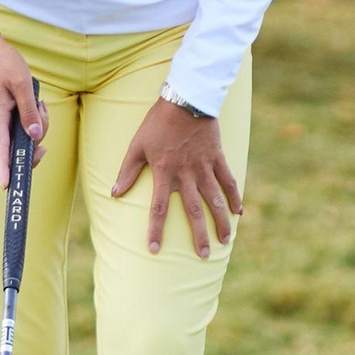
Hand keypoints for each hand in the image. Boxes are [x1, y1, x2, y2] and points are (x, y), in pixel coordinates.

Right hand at [0, 25, 48, 187]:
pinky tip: (39, 106)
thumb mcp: (22, 84)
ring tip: (41, 103)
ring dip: (39, 125)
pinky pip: (25, 128)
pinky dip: (36, 120)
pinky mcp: (8, 118)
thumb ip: (29, 110)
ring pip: (25, 138)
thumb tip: (35, 135)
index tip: (6, 185)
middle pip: (17, 149)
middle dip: (36, 142)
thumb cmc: (4, 64)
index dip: (3, 168)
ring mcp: (3, 122)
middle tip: (43, 113)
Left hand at [112, 99, 241, 258]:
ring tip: (225, 241)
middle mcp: (186, 174)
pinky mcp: (218, 158)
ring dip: (221, 222)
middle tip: (202, 256)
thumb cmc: (157, 122)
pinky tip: (239, 212)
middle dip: (198, 236)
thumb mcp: (137, 145)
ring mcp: (204, 167)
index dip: (155, 231)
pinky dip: (235, 196)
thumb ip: (127, 171)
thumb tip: (114, 193)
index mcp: (164, 173)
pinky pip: (228, 180)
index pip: (158, 209)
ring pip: (215, 200)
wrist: (186, 99)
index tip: (153, 250)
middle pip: (193, 211)